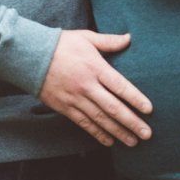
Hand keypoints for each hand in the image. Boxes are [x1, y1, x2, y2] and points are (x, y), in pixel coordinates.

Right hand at [38, 31, 152, 146]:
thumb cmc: (61, 44)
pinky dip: (97, 134)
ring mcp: (75, 98)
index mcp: (95, 67)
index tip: (149, 109)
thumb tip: (129, 37)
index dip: (135, 98)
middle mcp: (87, 85)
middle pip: (113, 107)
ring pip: (100, 119)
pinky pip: (84, 123)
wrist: (30, 56)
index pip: (120, 86)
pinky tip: (109, 141)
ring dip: (118, 132)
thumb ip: (109, 41)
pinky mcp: (65, 107)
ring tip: (133, 142)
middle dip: (132, 122)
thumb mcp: (85, 37)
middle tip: (147, 134)